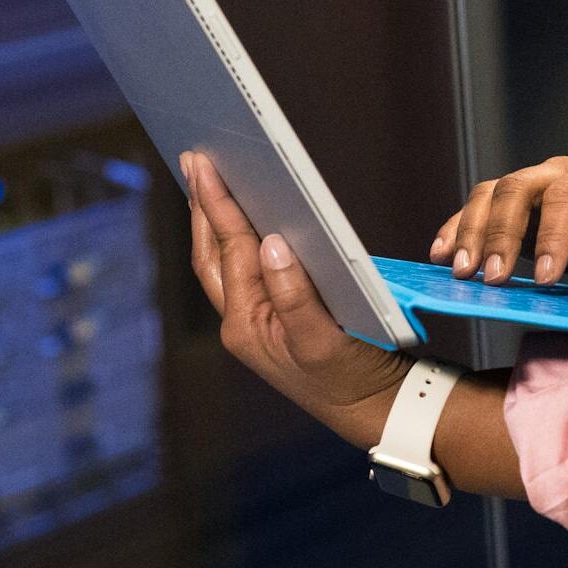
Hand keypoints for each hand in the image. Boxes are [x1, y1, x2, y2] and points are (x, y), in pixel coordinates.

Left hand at [184, 150, 410, 437]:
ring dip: (214, 221)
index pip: (229, 249)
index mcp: (247, 324)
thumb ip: (294, 293)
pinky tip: (245, 220)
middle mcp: (242, 321)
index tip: (205, 164)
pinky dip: (239, 239)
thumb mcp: (323, 339)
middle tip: (194, 160)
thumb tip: (271, 241)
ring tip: (208, 181)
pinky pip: (245, 271)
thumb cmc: (351, 378)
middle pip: (210, 253)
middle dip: (201, 206)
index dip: (217, 203)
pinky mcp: (273, 319)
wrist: (373, 408)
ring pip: (222, 262)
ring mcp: (256, 321)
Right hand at [428, 151, 567, 289]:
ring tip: (459, 271)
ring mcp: (540, 185)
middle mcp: (564, 171)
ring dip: (471, 231)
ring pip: (493, 193)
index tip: (546, 280)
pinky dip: (460, 227)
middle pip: (519, 188)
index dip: (553, 235)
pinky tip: (441, 253)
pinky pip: (484, 207)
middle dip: (500, 233)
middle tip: (489, 279)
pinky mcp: (524, 208)